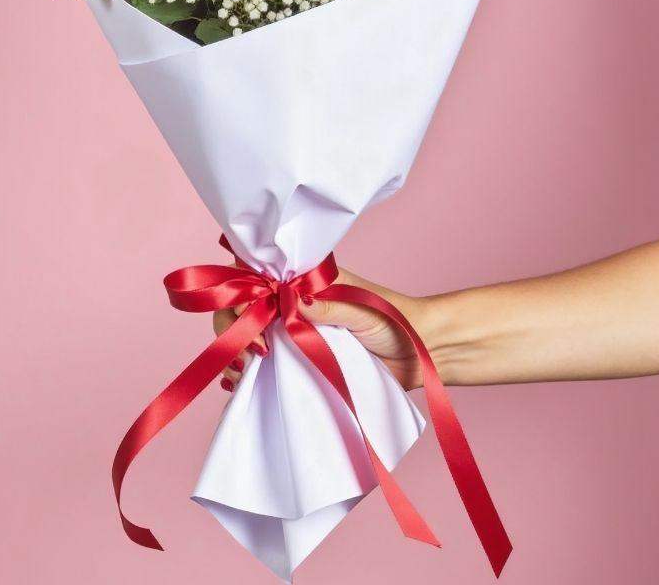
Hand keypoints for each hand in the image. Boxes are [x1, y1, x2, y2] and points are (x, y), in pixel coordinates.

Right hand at [213, 267, 425, 391]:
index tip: (251, 321)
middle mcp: (295, 300)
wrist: (421, 351)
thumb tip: (293, 301)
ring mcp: (297, 328)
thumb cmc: (396, 319)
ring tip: (242, 373)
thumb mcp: (361, 310)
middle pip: (247, 304)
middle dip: (237, 325)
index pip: (259, 275)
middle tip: (253, 352)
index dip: (244, 294)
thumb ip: (329, 306)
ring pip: (252, 331)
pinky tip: (241, 382)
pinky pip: (268, 359)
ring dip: (238, 349)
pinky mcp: (303, 355)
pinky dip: (250, 369)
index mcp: (307, 278)